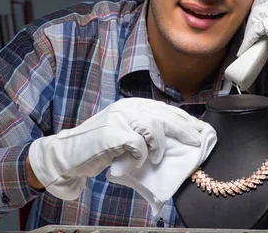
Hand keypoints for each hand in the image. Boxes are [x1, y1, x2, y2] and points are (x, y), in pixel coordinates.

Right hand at [28, 97, 205, 199]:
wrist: (69, 153)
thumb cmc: (98, 146)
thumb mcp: (122, 130)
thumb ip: (142, 128)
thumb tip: (172, 135)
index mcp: (130, 105)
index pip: (163, 108)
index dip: (184, 118)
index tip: (199, 129)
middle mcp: (125, 107)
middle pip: (163, 114)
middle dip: (184, 129)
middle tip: (196, 142)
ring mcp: (118, 119)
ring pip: (153, 126)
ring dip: (159, 146)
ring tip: (155, 158)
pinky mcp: (112, 134)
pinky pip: (138, 143)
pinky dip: (142, 155)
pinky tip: (139, 162)